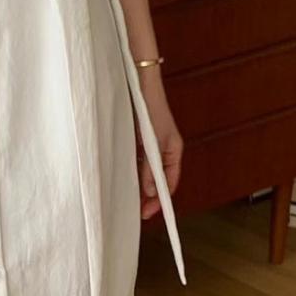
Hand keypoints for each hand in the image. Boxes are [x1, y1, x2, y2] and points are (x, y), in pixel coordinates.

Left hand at [137, 69, 182, 219]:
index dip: (160, 200)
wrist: (138, 83)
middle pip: (159, 180)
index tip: (148, 213)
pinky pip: (137, 162)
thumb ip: (149, 167)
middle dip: (149, 197)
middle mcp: (164, 151)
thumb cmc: (150, 107)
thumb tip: (150, 193)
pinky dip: (132, 173)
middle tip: (136, 212)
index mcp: (173, 151)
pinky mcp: (139, 141)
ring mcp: (151, 146)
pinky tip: (122, 181)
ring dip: (140, 186)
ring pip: (147, 173)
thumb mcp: (151, 142)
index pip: (170, 183)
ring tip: (129, 201)